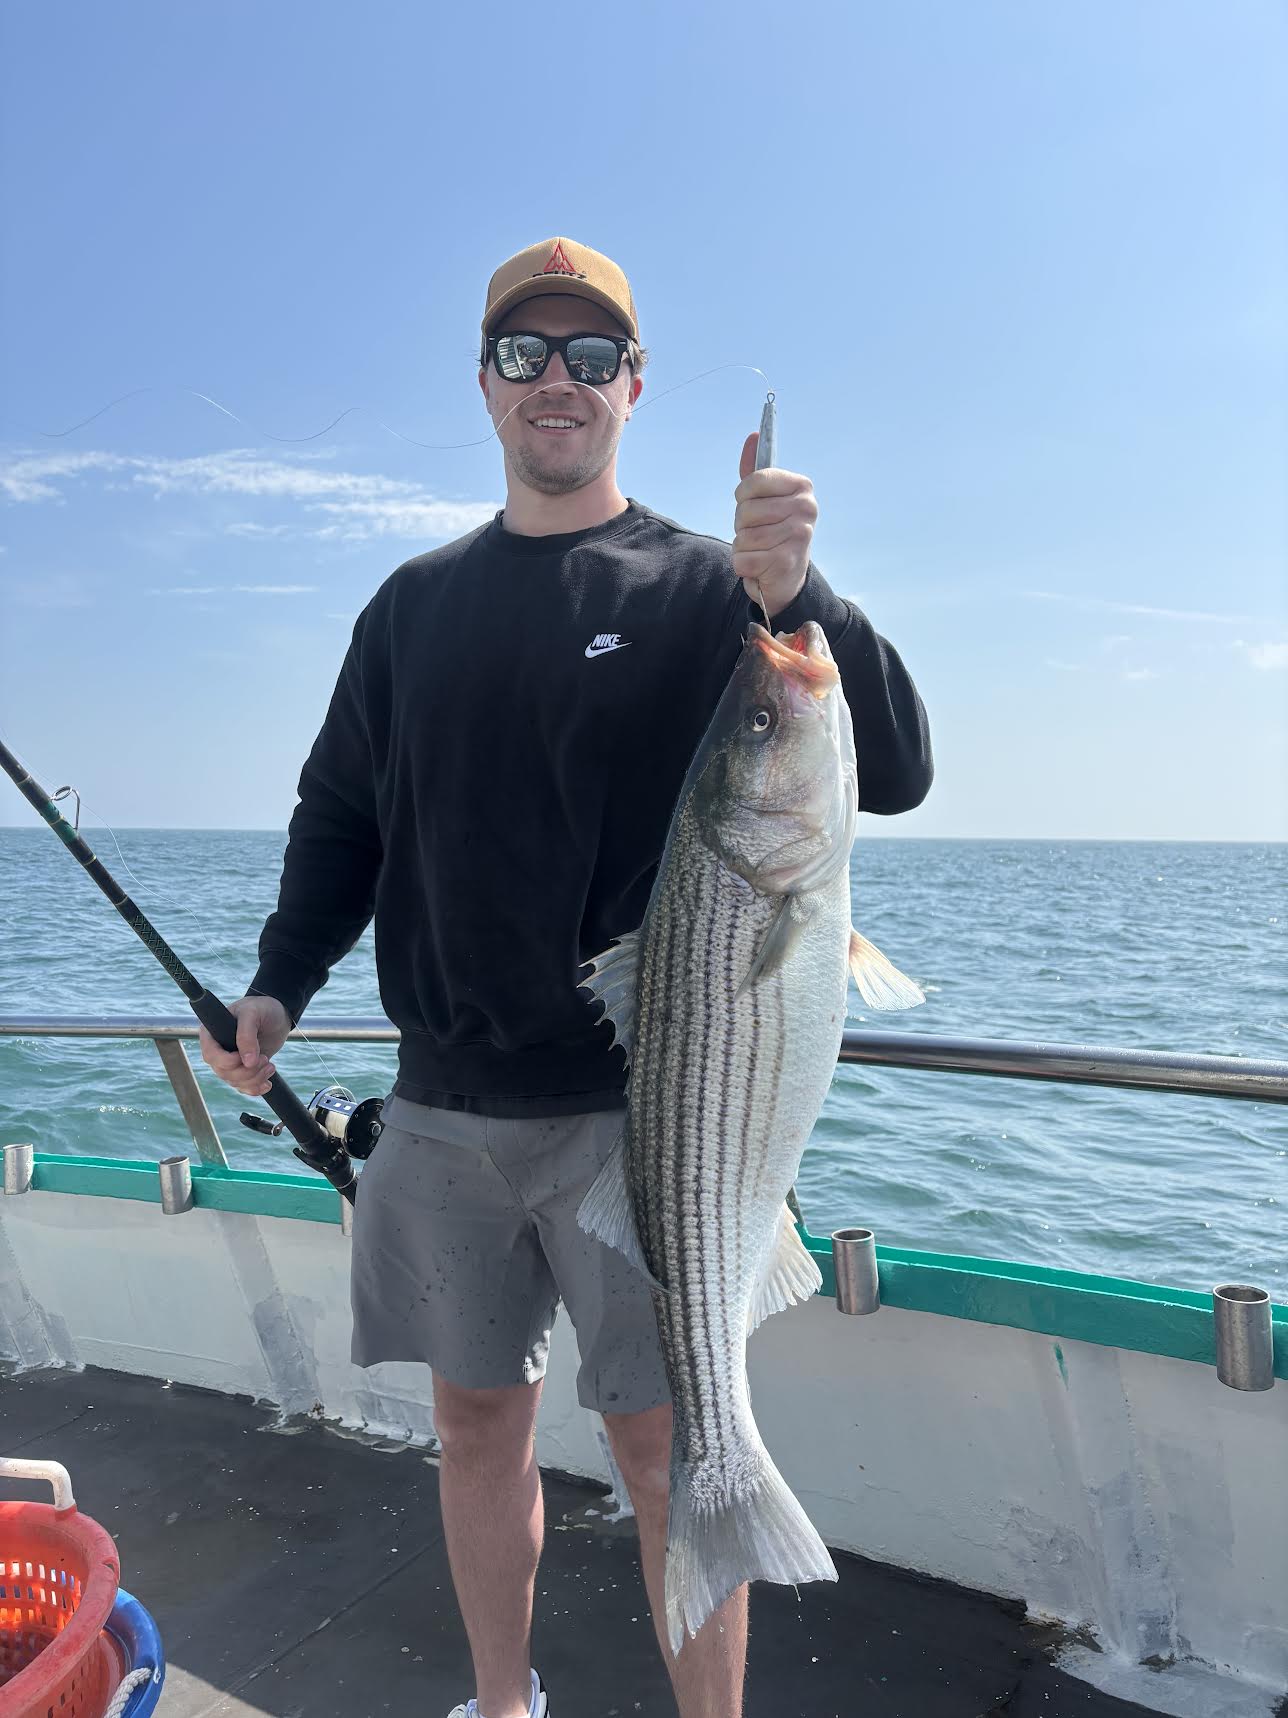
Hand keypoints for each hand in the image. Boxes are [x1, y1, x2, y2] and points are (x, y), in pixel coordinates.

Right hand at [198, 995, 291, 1097]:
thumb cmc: (262, 1007)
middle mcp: (218, 1049)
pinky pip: (243, 1087)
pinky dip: (255, 1088)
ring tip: (271, 1066)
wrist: (278, 1015)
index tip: (245, 1058)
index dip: (227, 1061)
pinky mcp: (243, 1069)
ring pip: (234, 1081)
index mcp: (212, 1033)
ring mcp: (230, 1061)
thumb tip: (247, 1062)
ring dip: (254, 1079)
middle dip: (246, 1071)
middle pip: (223, 1072)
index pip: (210, 1055)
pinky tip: (267, 1084)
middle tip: (266, 1059)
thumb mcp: (253, 1013)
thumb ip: (246, 1035)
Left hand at [733, 433, 817, 619]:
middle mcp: (806, 509)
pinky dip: (743, 566)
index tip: (754, 505)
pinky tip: (759, 566)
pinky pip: (742, 559)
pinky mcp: (786, 562)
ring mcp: (799, 536)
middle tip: (760, 533)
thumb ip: (755, 471)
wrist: (787, 578)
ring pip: (743, 536)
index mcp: (802, 487)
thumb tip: (752, 436)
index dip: (743, 497)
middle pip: (745, 510)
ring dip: (743, 547)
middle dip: (742, 525)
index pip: (753, 481)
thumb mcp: (765, 500)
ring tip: (760, 550)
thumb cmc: (772, 532)